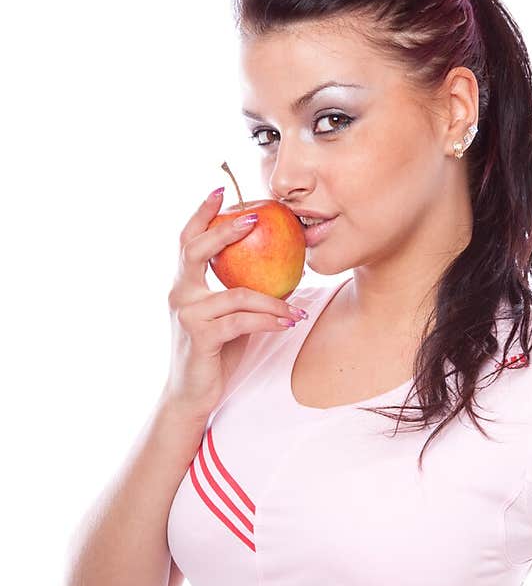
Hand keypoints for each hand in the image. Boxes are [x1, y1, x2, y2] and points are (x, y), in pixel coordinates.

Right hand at [164, 188, 307, 418]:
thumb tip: (276, 271)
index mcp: (183, 285)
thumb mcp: (225, 318)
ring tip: (297, 307)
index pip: (187, 240)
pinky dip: (270, 320)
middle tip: (255, 220)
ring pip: (237, 294)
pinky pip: (243, 321)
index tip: (219, 191)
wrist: (191, 394)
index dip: (201, 214)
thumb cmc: (213, 354)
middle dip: (226, 231)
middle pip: (197, 250)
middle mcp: (179, 294)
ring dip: (273, 300)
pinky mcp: (201, 336)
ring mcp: (188, 315)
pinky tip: (289, 322)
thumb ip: (238, 294)